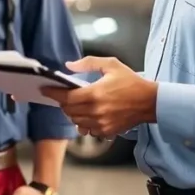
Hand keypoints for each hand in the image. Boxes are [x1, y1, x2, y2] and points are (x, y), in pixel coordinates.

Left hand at [40, 56, 157, 138]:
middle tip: (63, 95)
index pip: (66, 97)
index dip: (53, 93)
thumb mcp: (111, 65)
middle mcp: (96, 111)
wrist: (150, 102)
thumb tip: (69, 65)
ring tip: (76, 104)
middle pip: (68, 111)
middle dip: (62, 103)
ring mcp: (101, 124)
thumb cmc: (131, 82)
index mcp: (95, 94)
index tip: (44, 89)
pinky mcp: (107, 131)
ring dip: (72, 113)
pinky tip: (88, 114)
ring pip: (76, 121)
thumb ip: (88, 63)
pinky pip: (87, 130)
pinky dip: (83, 123)